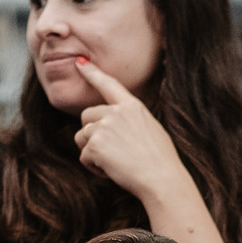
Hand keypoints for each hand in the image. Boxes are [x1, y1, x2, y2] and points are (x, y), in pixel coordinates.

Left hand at [71, 59, 186, 201]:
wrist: (162, 179)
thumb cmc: (161, 161)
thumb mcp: (151, 129)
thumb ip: (129, 120)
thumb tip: (111, 124)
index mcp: (133, 106)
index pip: (109, 84)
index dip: (92, 73)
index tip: (79, 63)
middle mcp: (116, 112)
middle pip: (86, 116)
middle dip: (91, 133)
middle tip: (110, 152)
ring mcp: (104, 127)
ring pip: (82, 137)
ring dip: (92, 152)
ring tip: (115, 163)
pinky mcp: (95, 144)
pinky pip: (83, 156)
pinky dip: (94, 167)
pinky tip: (112, 171)